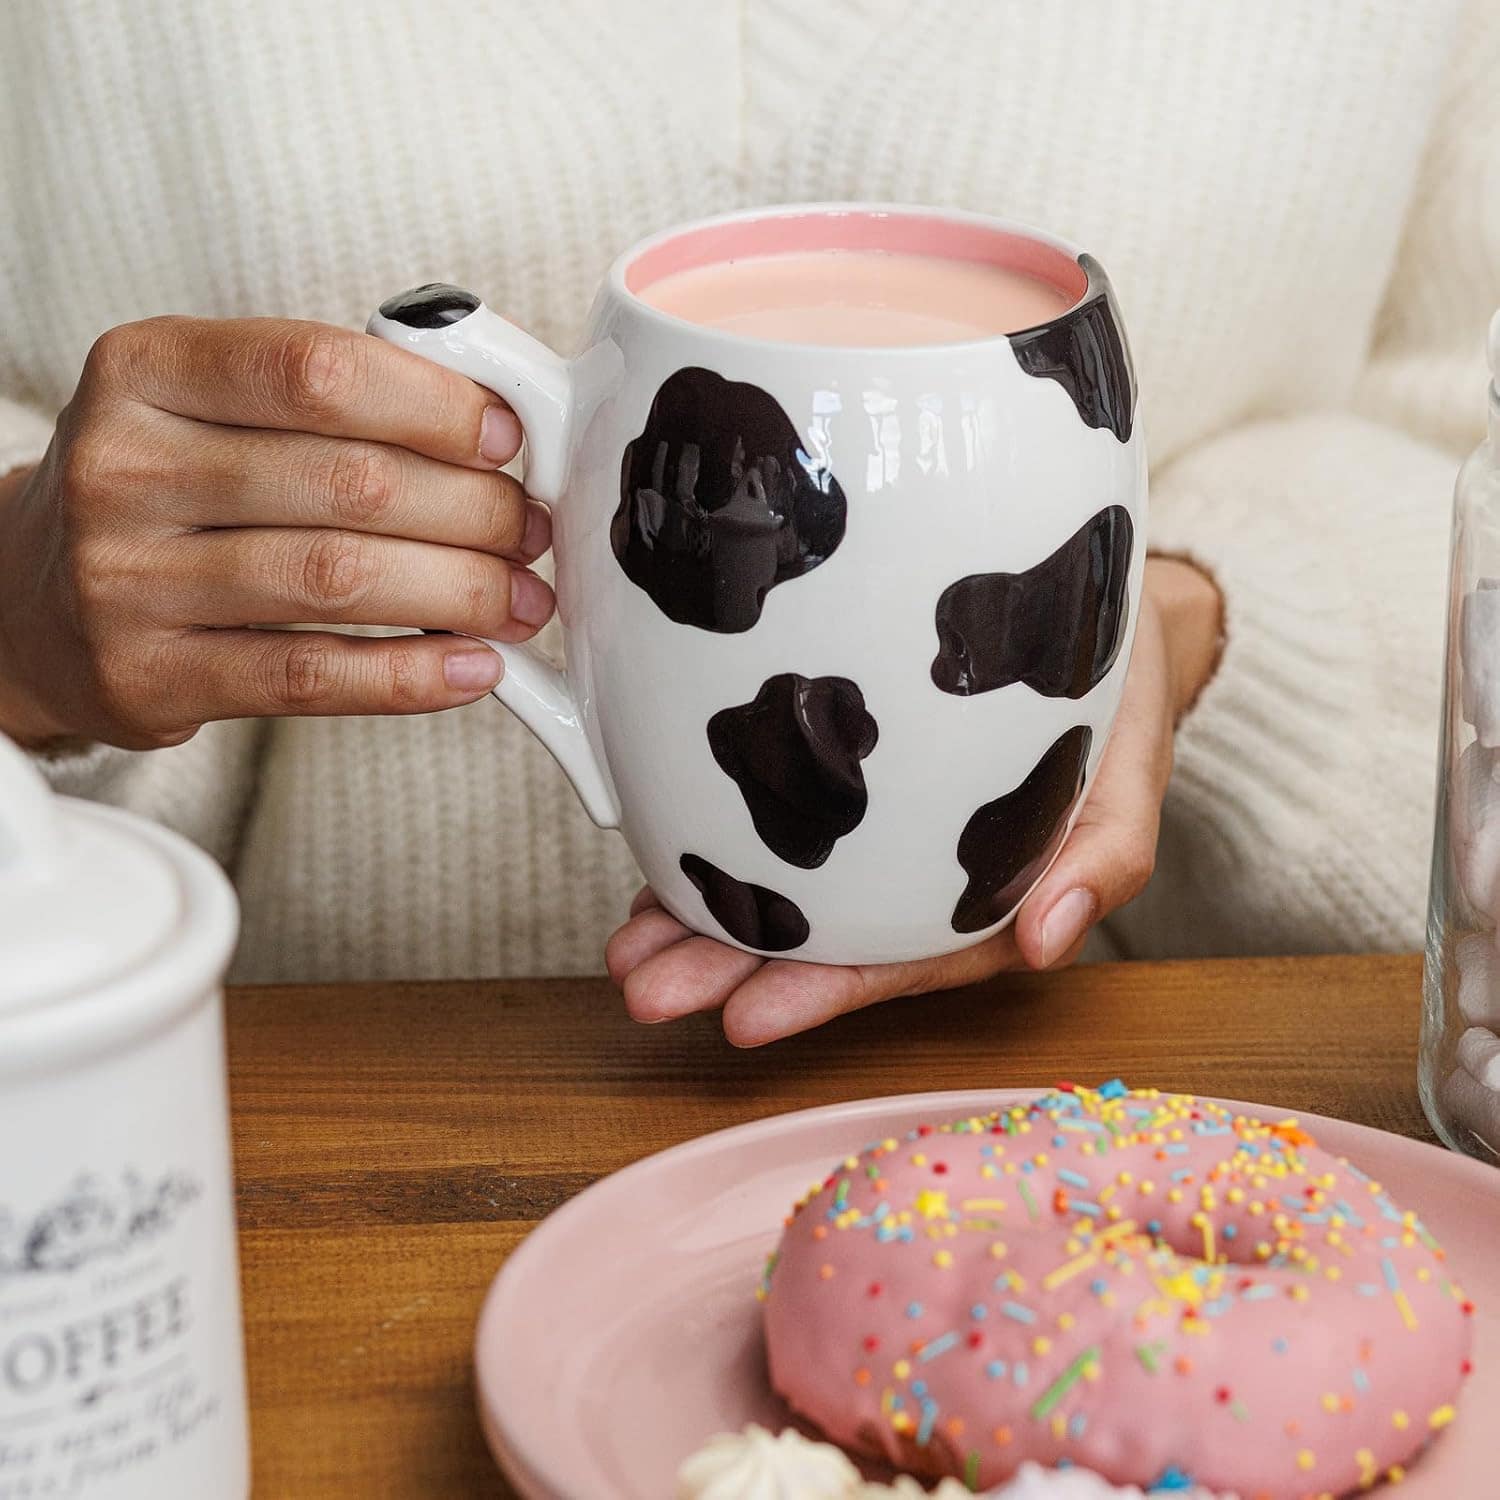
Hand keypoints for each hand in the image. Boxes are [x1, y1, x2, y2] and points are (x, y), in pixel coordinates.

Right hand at [0, 317, 550, 749]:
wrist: (28, 601)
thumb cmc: (161, 494)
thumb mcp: (206, 410)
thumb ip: (325, 406)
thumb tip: (491, 435)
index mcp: (147, 370)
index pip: (317, 371)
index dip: (434, 406)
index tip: (504, 440)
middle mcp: (124, 467)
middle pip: (349, 482)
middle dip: (473, 512)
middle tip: (528, 532)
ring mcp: (125, 578)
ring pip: (339, 579)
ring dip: (462, 594)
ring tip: (520, 602)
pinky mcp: (147, 676)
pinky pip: (310, 677)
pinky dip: (410, 675)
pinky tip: (471, 667)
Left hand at [606, 557, 1222, 1044]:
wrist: (1098, 605)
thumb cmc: (1117, 692)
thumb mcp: (1130, 768)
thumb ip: (1105, 856)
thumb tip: (1048, 942)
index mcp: (986, 900)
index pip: (900, 962)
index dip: (825, 994)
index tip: (743, 1020)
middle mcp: (920, 880)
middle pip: (821, 940)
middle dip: (728, 971)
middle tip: (644, 989)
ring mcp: (878, 834)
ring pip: (784, 892)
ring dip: (701, 923)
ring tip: (627, 946)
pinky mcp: (845, 779)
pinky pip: (774, 825)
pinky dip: (716, 849)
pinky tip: (658, 869)